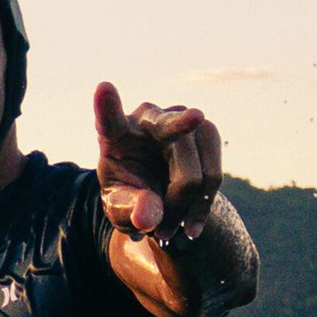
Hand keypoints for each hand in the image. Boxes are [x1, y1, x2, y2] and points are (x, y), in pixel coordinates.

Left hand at [93, 81, 221, 242]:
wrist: (159, 194)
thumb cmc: (130, 196)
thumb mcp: (120, 209)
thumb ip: (129, 210)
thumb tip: (148, 216)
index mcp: (115, 134)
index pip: (108, 119)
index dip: (107, 105)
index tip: (104, 87)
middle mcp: (148, 119)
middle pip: (168, 128)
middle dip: (182, 123)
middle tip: (195, 117)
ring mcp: (181, 120)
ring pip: (194, 173)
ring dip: (184, 208)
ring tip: (168, 229)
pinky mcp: (207, 132)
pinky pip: (212, 177)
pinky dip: (202, 206)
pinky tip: (190, 224)